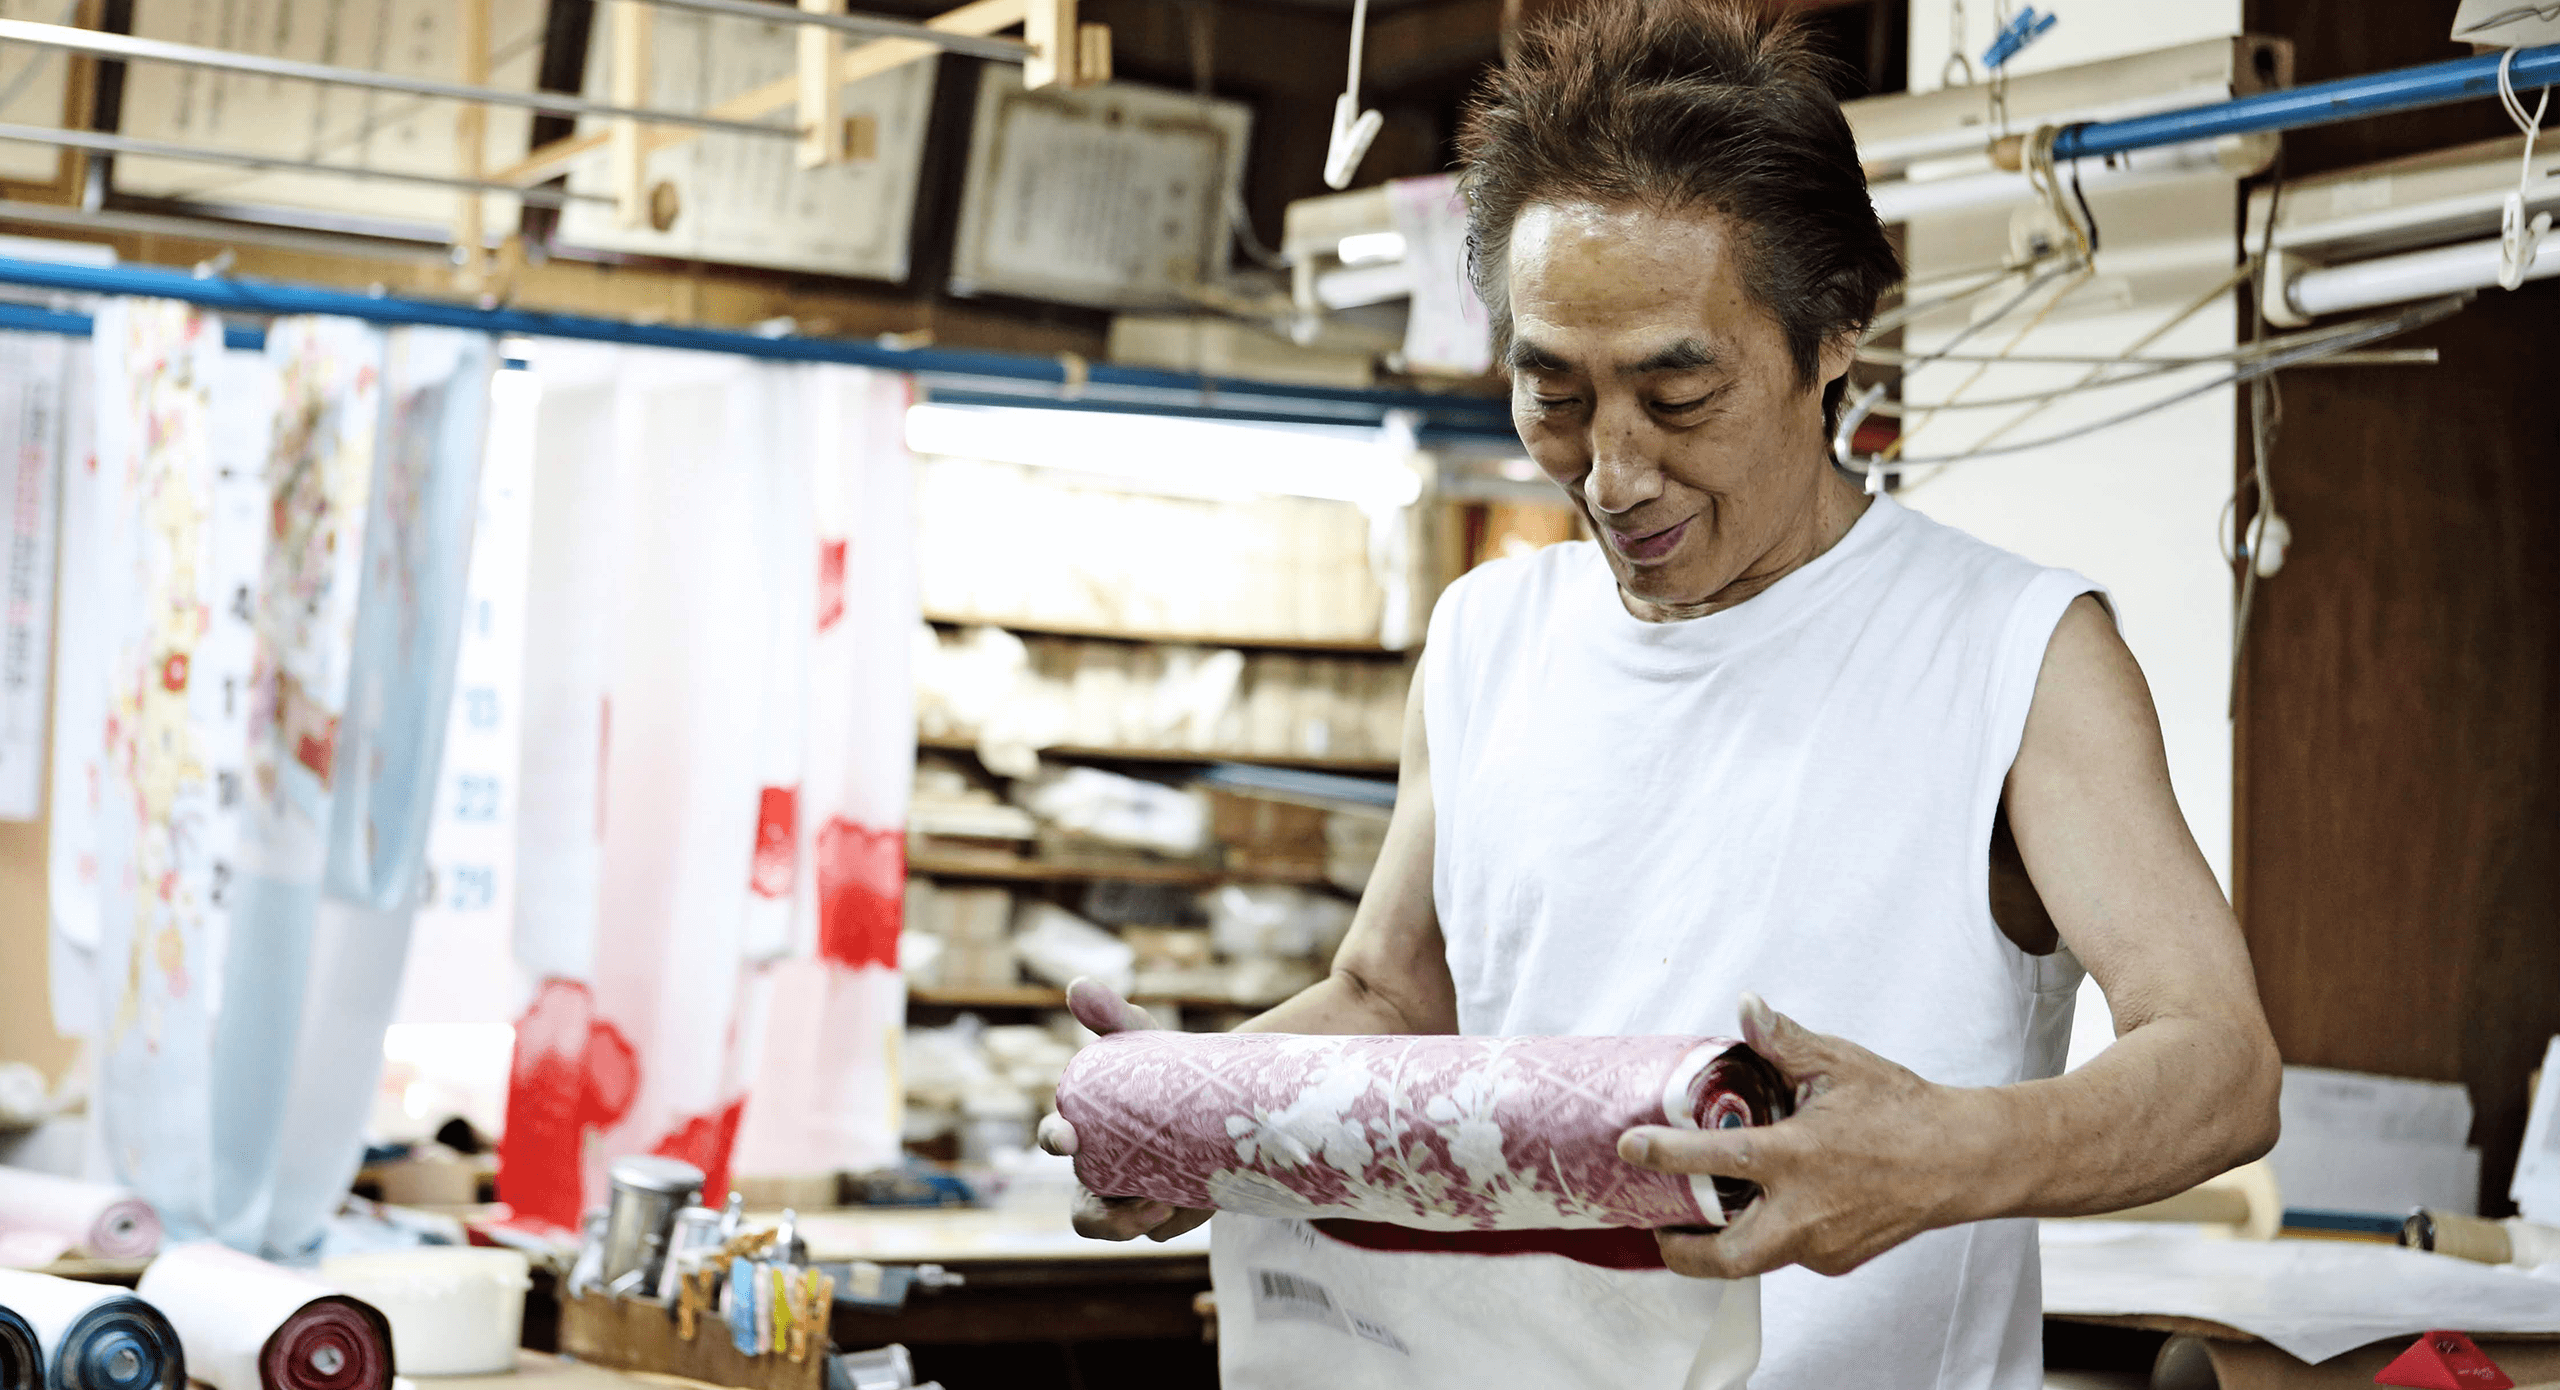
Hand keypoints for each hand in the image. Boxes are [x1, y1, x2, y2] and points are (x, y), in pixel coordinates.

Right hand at [1036, 977, 1213, 1242]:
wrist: (1219, 1093)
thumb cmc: (1164, 1065)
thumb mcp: (1142, 1038)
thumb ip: (1111, 1013)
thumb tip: (1077, 985)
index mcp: (1083, 1128)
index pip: (1056, 1140)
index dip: (1055, 1141)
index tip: (1069, 1138)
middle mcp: (1102, 1171)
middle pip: (1086, 1214)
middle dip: (1106, 1219)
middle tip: (1143, 1203)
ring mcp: (1133, 1197)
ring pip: (1125, 1228)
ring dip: (1142, 1223)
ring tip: (1173, 1200)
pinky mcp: (1169, 1212)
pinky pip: (1167, 1228)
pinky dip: (1181, 1217)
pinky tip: (1204, 1196)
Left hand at [1616, 993, 1992, 1278]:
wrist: (1963, 1160)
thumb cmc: (1902, 1110)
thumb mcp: (1840, 1064)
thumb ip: (1784, 1041)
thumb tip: (1746, 1006)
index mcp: (1800, 1157)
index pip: (1717, 1158)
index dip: (1667, 1154)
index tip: (1629, 1147)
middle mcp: (1806, 1211)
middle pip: (1727, 1257)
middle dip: (1683, 1252)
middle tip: (1658, 1228)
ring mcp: (1824, 1244)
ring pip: (1757, 1258)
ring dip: (1725, 1241)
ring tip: (1703, 1215)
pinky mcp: (1839, 1260)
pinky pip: (1789, 1253)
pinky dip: (1770, 1233)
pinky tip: (1769, 1206)